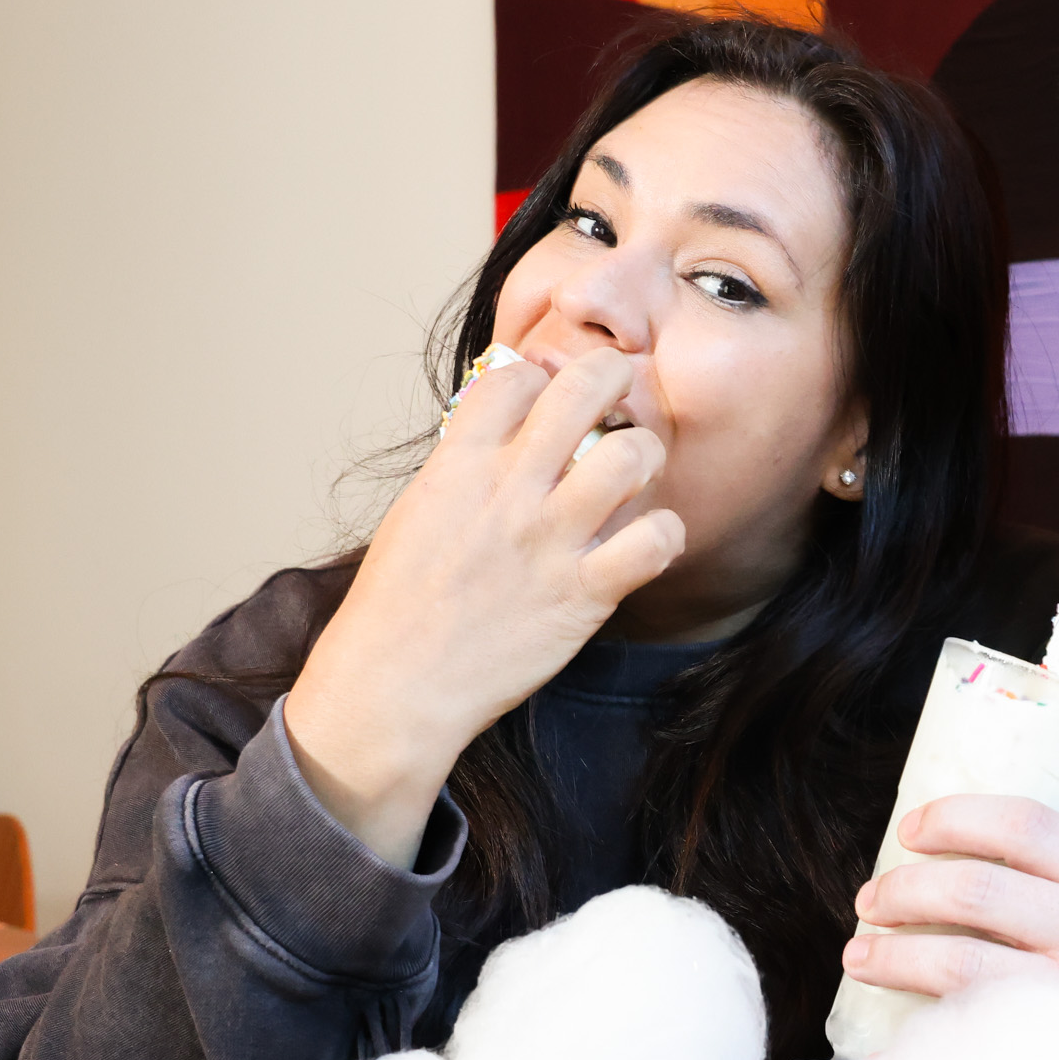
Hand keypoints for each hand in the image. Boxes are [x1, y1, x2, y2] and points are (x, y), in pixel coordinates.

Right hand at [287, 350, 684, 863]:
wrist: (394, 685)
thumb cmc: (400, 601)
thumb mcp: (418, 509)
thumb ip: (465, 462)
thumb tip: (505, 421)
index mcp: (459, 462)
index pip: (518, 375)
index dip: (541, 377)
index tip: (548, 400)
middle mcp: (509, 489)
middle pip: (586, 386)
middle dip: (612, 379)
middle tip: (615, 404)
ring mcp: (550, 540)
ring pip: (634, 455)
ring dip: (646, 458)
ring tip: (633, 479)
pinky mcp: (585, 594)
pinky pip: (656, 540)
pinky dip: (663, 536)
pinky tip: (645, 544)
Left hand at [842, 794, 1058, 1038]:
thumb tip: (968, 872)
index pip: (1021, 822)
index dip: (952, 817)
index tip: (911, 831)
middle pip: (973, 889)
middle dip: (904, 890)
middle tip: (871, 899)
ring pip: (958, 962)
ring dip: (894, 955)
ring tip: (862, 954)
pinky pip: (974, 1031)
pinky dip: (925, 1024)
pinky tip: (900, 1026)